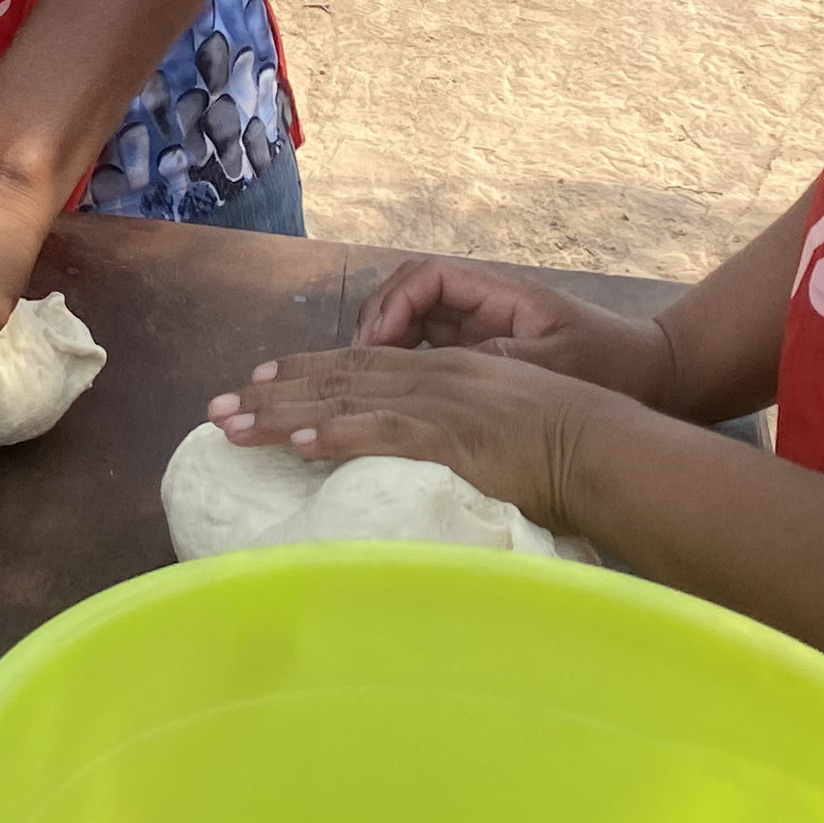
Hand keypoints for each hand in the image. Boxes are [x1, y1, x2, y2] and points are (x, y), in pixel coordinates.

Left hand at [206, 342, 625, 536]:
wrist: (607, 447)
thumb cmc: (569, 447)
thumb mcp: (504, 427)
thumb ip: (462, 435)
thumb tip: (429, 458)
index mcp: (446, 371)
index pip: (362, 364)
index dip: (307, 371)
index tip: (259, 380)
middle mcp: (434, 376)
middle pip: (338, 377)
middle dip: (273, 392)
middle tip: (216, 407)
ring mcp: (440, 404)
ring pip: (345, 401)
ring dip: (283, 415)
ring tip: (232, 428)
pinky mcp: (451, 438)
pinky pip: (383, 433)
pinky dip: (337, 435)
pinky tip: (299, 444)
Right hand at [352, 256, 681, 410]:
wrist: (656, 377)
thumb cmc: (611, 363)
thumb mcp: (554, 363)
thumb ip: (498, 360)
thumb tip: (436, 367)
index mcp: (498, 293)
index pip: (427, 278)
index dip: (394, 303)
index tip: (376, 341)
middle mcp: (483, 306)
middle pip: (409, 298)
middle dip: (375, 324)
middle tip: (356, 364)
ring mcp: (482, 331)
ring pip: (413, 327)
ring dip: (383, 347)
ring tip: (361, 383)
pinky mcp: (485, 359)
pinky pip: (430, 354)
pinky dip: (403, 369)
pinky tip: (391, 397)